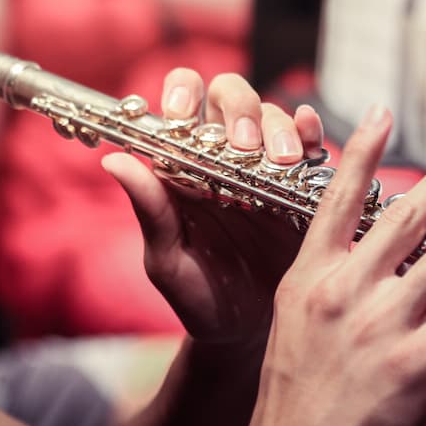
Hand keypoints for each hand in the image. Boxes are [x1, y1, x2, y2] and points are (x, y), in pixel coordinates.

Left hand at [102, 69, 323, 345]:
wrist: (247, 331)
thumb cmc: (199, 296)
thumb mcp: (168, 260)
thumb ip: (149, 210)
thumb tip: (114, 160)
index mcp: (186, 166)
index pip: (182, 106)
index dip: (183, 93)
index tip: (183, 114)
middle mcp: (226, 156)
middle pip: (232, 97)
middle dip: (238, 109)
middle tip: (243, 146)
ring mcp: (266, 167)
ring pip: (272, 116)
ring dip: (278, 127)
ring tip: (281, 160)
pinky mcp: (301, 185)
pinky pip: (309, 145)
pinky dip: (311, 130)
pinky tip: (311, 134)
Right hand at [238, 106, 425, 425]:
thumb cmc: (296, 392)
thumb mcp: (297, 320)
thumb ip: (332, 275)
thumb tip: (374, 243)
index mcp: (310, 277)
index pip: (337, 199)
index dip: (362, 151)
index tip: (381, 113)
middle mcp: (347, 291)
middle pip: (407, 214)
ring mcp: (384, 324)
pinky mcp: (418, 361)